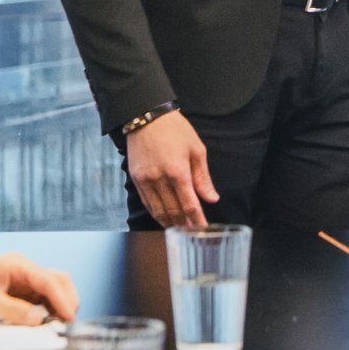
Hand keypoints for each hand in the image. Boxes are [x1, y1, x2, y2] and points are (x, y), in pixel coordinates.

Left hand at [0, 253, 79, 322]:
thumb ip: (13, 309)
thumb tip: (37, 318)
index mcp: (18, 265)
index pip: (49, 280)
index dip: (62, 299)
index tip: (69, 316)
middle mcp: (25, 271)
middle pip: (59, 282)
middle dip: (67, 301)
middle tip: (69, 322)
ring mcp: (27, 282)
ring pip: (55, 293)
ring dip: (59, 309)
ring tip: (58, 328)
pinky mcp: (25, 294)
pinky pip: (45, 302)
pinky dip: (49, 314)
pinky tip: (46, 327)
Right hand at [124, 109, 218, 227]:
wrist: (146, 116)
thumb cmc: (175, 130)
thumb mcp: (196, 150)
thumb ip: (203, 178)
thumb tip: (212, 198)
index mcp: (178, 172)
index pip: (190, 205)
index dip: (197, 220)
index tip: (203, 229)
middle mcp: (160, 179)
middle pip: (174, 211)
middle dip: (185, 225)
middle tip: (193, 233)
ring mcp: (146, 180)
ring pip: (158, 211)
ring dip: (170, 223)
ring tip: (180, 230)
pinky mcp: (136, 179)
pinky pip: (147, 203)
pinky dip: (156, 213)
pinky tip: (164, 218)